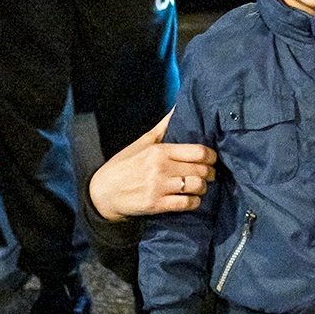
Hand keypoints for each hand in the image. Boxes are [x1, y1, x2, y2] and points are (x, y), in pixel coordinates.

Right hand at [89, 113, 216, 220]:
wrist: (102, 193)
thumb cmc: (123, 165)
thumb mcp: (142, 143)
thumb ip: (162, 128)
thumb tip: (177, 108)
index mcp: (159, 150)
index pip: (198, 151)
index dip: (211, 156)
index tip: (212, 159)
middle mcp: (161, 167)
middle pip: (201, 170)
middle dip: (210, 173)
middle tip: (210, 174)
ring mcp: (159, 187)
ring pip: (197, 186)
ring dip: (203, 188)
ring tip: (200, 187)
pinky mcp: (156, 204)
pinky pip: (186, 203)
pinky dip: (194, 202)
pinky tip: (192, 199)